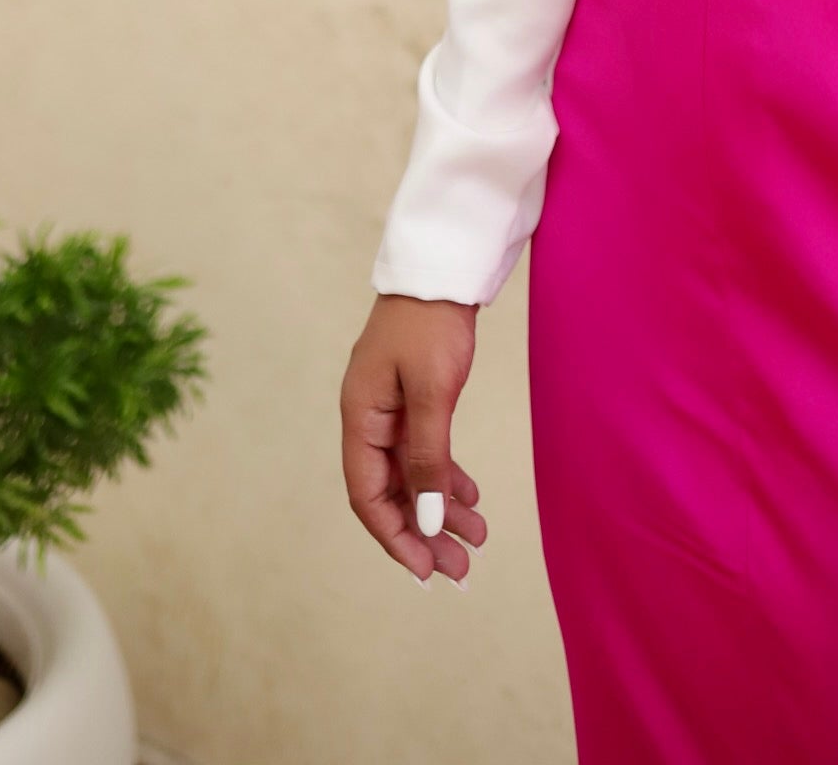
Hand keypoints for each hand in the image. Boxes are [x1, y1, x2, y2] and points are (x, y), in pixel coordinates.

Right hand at [341, 292, 486, 583]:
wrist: (442, 267)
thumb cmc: (431, 324)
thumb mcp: (432, 392)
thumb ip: (427, 457)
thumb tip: (426, 522)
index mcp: (360, 418)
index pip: (368, 495)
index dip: (395, 537)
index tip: (426, 571)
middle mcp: (369, 419)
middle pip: (392, 491)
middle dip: (424, 533)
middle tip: (461, 570)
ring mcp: (391, 408)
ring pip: (412, 474)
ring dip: (440, 510)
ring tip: (477, 540)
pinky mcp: (413, 397)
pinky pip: (425, 450)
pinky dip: (446, 476)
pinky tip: (471, 498)